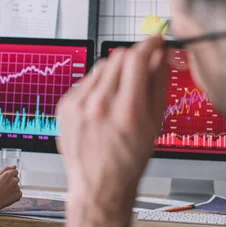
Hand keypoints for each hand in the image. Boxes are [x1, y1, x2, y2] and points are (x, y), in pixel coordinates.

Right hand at [0, 166, 21, 210]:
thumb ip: (6, 169)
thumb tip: (14, 166)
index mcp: (9, 174)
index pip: (15, 171)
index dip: (10, 175)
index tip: (7, 179)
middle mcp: (14, 180)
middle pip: (16, 178)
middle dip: (12, 181)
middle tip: (4, 186)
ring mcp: (17, 188)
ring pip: (17, 186)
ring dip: (13, 188)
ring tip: (5, 192)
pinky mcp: (19, 195)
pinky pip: (19, 193)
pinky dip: (15, 194)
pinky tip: (8, 195)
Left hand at [56, 36, 167, 203]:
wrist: (99, 185)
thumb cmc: (128, 161)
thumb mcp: (154, 123)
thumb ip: (158, 83)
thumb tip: (161, 56)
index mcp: (127, 110)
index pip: (137, 58)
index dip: (149, 44)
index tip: (155, 41)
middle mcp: (99, 105)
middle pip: (118, 57)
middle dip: (133, 58)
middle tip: (141, 68)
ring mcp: (78, 105)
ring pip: (101, 67)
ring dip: (114, 73)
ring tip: (120, 98)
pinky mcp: (65, 106)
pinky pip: (85, 82)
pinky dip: (97, 87)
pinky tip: (102, 107)